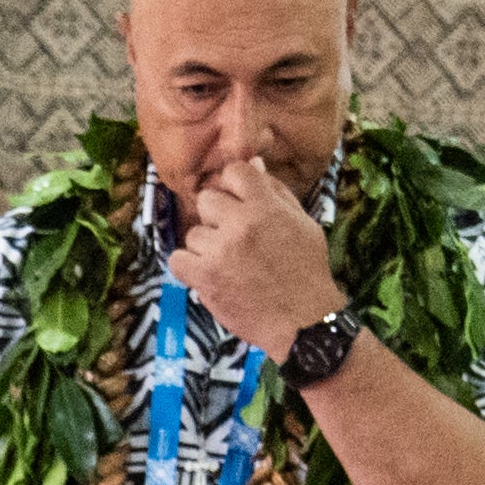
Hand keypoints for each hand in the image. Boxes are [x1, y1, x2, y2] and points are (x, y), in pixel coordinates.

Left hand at [167, 152, 342, 359]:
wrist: (304, 320)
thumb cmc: (307, 270)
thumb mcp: (303, 223)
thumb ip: (276, 193)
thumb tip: (254, 164)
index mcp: (266, 205)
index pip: (234, 171)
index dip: (233, 186)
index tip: (239, 203)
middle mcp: (241, 222)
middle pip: (207, 200)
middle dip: (217, 217)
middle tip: (233, 238)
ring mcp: (221, 250)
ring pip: (193, 233)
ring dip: (206, 247)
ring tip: (227, 263)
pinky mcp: (206, 277)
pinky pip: (177, 259)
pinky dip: (188, 267)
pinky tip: (206, 274)